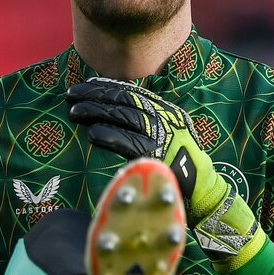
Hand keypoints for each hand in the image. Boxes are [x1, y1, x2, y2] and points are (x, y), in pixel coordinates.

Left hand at [67, 77, 227, 223]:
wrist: (202, 189)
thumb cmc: (179, 163)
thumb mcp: (167, 134)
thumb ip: (144, 123)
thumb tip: (111, 113)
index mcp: (165, 110)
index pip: (131, 92)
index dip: (105, 87)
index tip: (85, 86)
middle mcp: (164, 117)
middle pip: (124, 99)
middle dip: (94, 95)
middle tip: (71, 94)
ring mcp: (162, 134)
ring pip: (123, 116)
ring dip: (96, 112)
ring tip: (74, 112)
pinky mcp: (157, 154)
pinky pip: (129, 142)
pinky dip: (109, 136)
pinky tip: (92, 133)